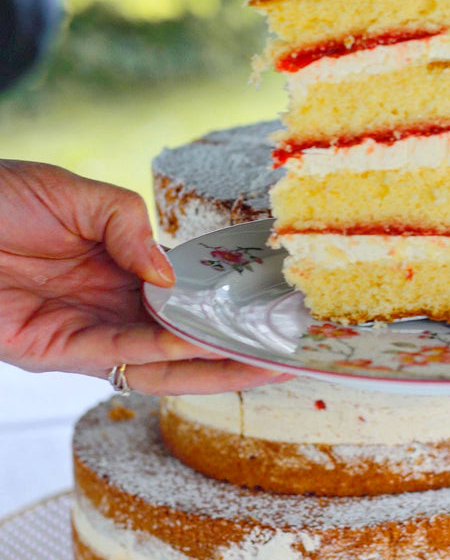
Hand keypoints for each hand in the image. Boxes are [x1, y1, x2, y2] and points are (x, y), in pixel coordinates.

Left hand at [0, 160, 286, 394]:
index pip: (184, 295)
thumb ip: (130, 228)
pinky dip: (159, 351)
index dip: (224, 304)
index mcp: (119, 270)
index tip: (269, 305)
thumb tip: (171, 273)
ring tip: (260, 363)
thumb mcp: (78, 196)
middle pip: (182, 339)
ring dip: (209, 362)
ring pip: (159, 359)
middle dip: (231, 349)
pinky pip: (119, 355)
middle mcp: (109, 308)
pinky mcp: (55, 351)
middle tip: (283, 352)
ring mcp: (85, 332)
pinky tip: (196, 343)